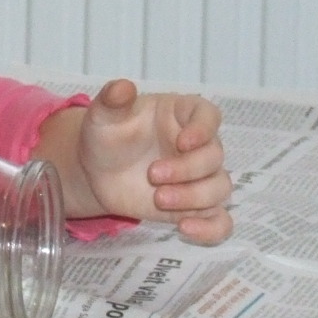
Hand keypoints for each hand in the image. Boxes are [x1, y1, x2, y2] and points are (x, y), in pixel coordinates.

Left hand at [51, 80, 232, 242]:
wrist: (97, 169)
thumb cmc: (108, 135)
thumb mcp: (104, 115)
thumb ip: (112, 100)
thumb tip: (122, 87)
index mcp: (182, 115)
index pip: (209, 116)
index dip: (203, 129)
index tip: (183, 142)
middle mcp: (198, 146)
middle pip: (214, 157)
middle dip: (187, 169)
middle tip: (152, 175)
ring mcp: (199, 178)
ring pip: (219, 188)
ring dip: (193, 197)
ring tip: (158, 199)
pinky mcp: (194, 207)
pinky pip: (220, 221)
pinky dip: (211, 229)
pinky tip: (185, 230)